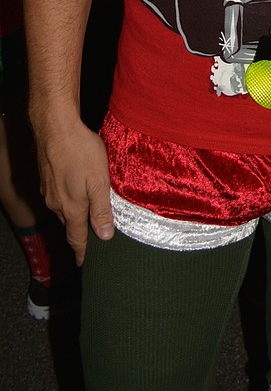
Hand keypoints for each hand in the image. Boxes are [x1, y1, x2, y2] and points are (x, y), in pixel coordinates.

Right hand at [33, 119, 113, 263]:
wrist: (55, 126)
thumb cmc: (80, 152)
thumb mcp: (99, 181)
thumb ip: (101, 209)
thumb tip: (104, 235)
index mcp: (71, 208)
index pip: (76, 238)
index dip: (82, 252)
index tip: (84, 263)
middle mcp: (56, 203)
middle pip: (69, 225)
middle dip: (78, 234)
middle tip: (90, 240)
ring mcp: (49, 190)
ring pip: (62, 209)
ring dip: (73, 215)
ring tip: (85, 217)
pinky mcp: (46, 177)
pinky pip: (58, 195)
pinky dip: (67, 199)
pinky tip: (75, 190)